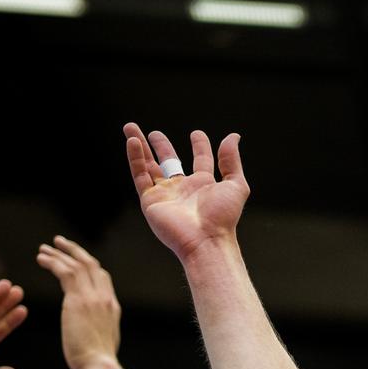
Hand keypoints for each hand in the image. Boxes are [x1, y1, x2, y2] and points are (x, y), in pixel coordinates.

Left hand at [35, 235, 121, 368]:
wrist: (99, 365)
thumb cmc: (97, 362)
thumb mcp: (103, 339)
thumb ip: (97, 327)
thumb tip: (88, 328)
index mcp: (112, 306)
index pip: (102, 277)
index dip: (87, 265)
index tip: (75, 260)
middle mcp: (105, 297)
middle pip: (91, 264)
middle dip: (74, 251)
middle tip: (59, 243)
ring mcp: (93, 297)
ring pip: (77, 265)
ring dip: (59, 253)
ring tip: (44, 249)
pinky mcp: (78, 299)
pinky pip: (64, 272)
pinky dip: (52, 262)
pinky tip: (41, 259)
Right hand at [124, 125, 248, 261]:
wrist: (205, 240)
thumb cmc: (223, 217)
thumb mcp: (235, 185)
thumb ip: (232, 160)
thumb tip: (233, 136)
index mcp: (204, 185)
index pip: (201, 160)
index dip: (200, 146)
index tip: (196, 134)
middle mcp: (183, 189)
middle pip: (169, 162)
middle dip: (161, 146)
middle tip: (154, 133)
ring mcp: (165, 194)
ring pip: (149, 166)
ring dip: (140, 147)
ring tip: (131, 128)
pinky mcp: (150, 201)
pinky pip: (140, 176)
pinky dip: (135, 158)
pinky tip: (133, 142)